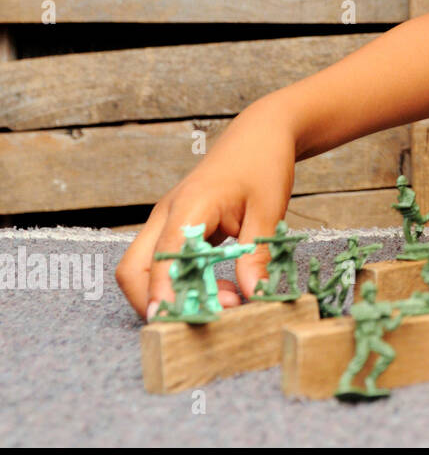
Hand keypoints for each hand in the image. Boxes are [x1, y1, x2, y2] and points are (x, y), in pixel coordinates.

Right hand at [115, 98, 297, 319]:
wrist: (260, 135)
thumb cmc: (263, 166)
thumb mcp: (269, 211)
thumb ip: (256, 255)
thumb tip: (253, 295)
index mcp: (188, 206)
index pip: (162, 257)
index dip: (163, 291)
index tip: (172, 318)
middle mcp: (167, 215)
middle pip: (133, 270)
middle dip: (155, 301)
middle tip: (205, 315)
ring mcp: (167, 221)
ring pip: (144, 269)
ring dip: (173, 293)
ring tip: (228, 299)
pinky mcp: (175, 227)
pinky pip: (164, 262)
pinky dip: (183, 282)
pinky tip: (223, 288)